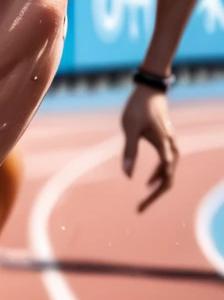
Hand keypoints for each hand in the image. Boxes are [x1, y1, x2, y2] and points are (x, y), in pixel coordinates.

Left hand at [121, 85, 178, 212]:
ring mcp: (171, 144)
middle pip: (169, 178)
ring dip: (158, 186)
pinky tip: (149, 181)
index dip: (153, 195)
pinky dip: (160, 174)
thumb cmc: (137, 107)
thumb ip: (129, 151)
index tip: (139, 208)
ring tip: (144, 199)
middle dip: (156, 196)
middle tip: (140, 210)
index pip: (164, 177)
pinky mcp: (167, 142)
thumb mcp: (129, 128)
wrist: (149, 89)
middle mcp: (172, 147)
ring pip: (170, 172)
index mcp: (164, 145)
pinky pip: (168, 164)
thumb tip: (127, 175)